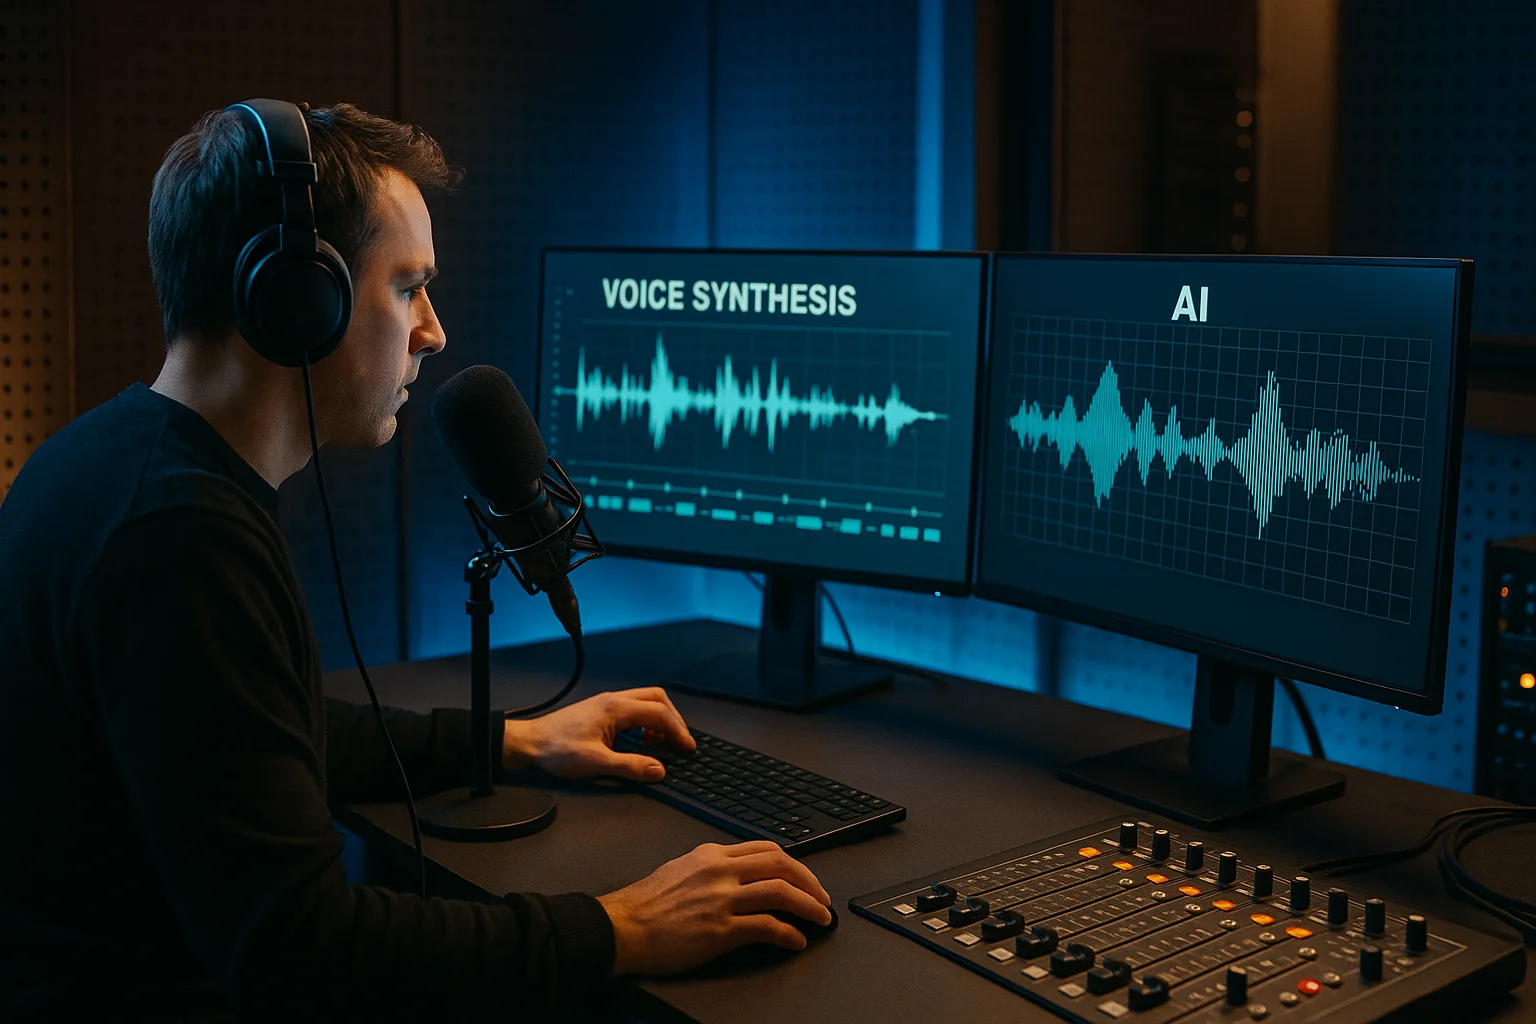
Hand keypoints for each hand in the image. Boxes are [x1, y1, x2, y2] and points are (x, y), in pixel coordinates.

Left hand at [502, 687, 696, 781]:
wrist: (528, 743)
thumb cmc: (558, 750)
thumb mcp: (597, 763)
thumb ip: (631, 766)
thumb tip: (659, 770)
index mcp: (616, 708)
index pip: (659, 713)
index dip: (678, 730)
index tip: (688, 748)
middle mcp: (614, 700)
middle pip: (656, 699)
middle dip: (673, 719)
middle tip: (680, 742)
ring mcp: (607, 704)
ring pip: (645, 702)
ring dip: (659, 720)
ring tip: (662, 743)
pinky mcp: (601, 711)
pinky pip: (633, 710)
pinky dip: (645, 722)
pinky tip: (641, 741)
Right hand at [598, 841, 833, 974]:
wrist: (620, 927)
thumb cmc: (645, 904)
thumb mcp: (680, 869)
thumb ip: (711, 868)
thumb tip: (739, 875)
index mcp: (711, 854)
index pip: (766, 849)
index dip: (794, 864)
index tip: (806, 878)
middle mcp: (720, 871)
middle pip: (782, 865)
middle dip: (810, 882)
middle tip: (823, 899)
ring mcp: (721, 899)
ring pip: (781, 892)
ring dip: (809, 906)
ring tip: (821, 919)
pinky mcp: (720, 930)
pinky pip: (767, 927)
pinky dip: (789, 933)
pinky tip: (796, 941)